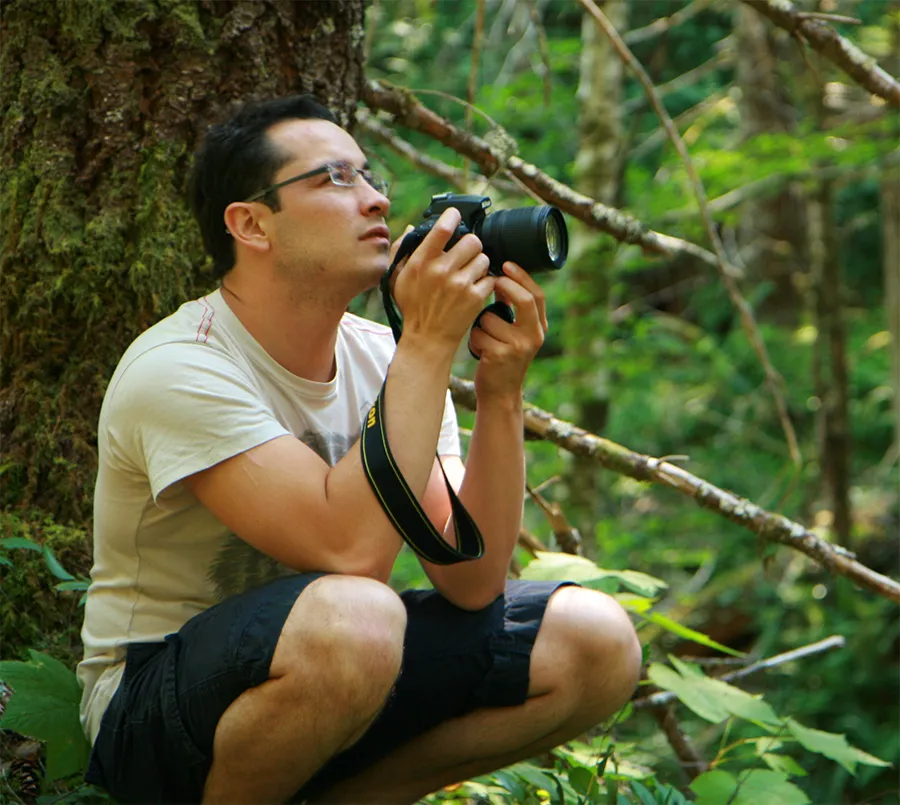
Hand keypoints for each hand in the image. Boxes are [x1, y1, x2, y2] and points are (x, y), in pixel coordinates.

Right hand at [391, 208, 496, 352]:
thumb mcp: (398, 278)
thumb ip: (403, 250)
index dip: (452, 216)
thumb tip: (411, 228)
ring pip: (483, 258)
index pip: (442, 229)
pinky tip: (474, 289)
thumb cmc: (412, 308)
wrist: (427, 339)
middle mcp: (441, 270)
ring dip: (479, 265)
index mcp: (421, 262)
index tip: (455, 215)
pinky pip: (490, 278)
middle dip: (471, 246)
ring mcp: (459, 284)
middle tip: (466, 255)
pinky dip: (485, 283)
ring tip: (469, 274)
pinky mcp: (474, 298)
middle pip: (471, 240)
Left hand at [468, 262, 547, 399]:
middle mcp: (533, 337)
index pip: (537, 295)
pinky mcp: (501, 356)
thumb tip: (500, 276)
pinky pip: (479, 334)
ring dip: (480, 324)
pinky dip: (474, 339)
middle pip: (524, 300)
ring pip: (490, 318)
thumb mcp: (515, 333)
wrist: (500, 393)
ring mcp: (518, 347)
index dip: (522, 277)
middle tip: (491, 279)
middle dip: (506, 285)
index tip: (507, 264)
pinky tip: (479, 351)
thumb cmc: (503, 357)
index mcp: (539, 328)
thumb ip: (511, 307)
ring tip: (482, 336)